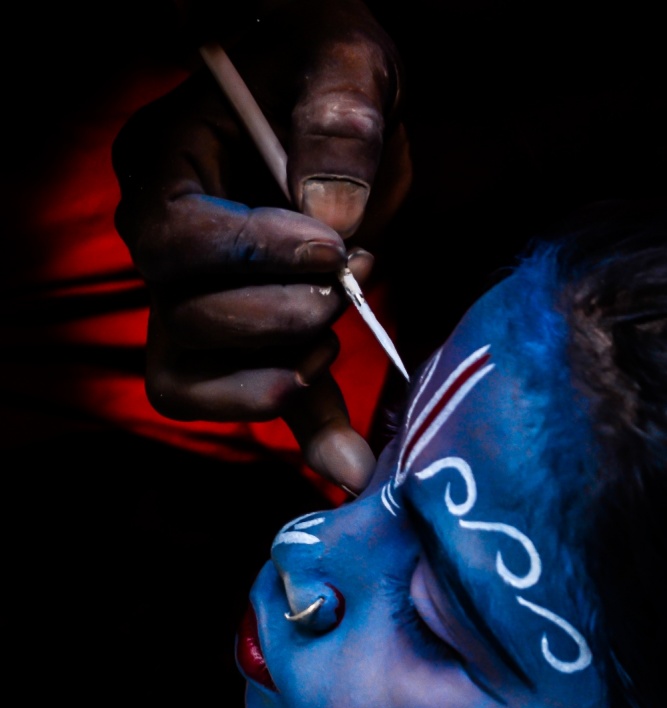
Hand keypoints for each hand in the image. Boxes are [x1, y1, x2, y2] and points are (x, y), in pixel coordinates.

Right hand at [112, 0, 410, 492]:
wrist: (331, 101)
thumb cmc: (324, 69)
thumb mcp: (343, 61)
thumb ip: (338, 123)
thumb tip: (335, 221)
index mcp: (165, 165)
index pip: (176, 238)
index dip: (250, 256)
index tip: (331, 248)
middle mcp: (162, 244)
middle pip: (180, 317)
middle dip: (273, 318)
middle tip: (345, 286)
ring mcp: (190, 298)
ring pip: (191, 375)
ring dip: (273, 376)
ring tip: (333, 341)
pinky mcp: (239, 339)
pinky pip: (243, 400)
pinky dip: (300, 430)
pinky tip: (348, 458)